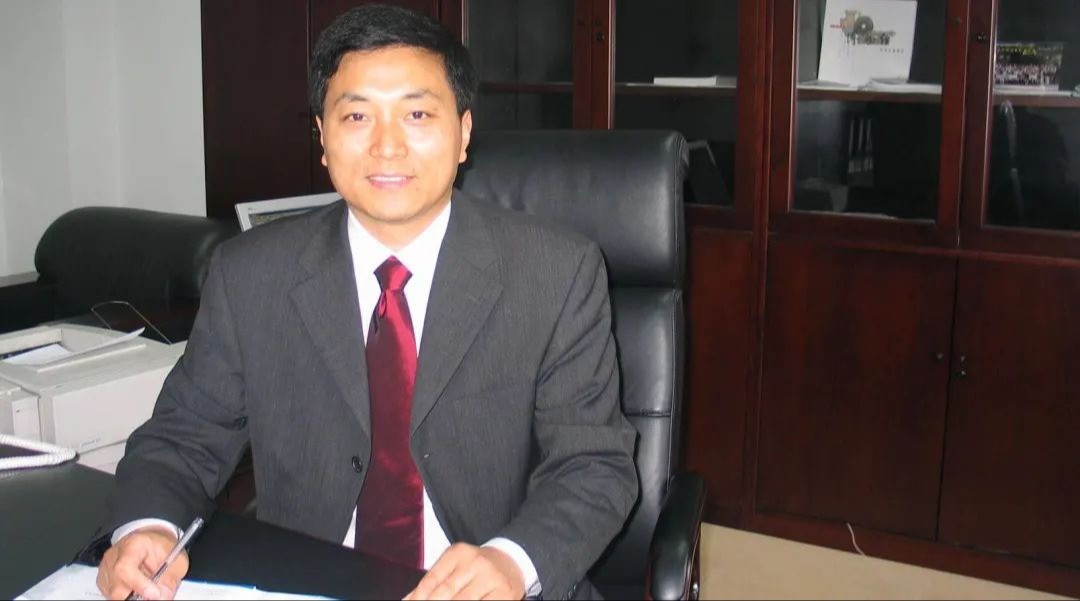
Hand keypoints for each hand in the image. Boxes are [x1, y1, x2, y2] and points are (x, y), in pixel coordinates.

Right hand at [96, 527, 188, 599]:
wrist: (152, 543)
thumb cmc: (162, 549)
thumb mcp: (176, 560)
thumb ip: (169, 580)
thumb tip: (161, 598)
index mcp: (133, 545)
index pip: (125, 568)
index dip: (139, 585)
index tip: (155, 594)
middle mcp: (114, 556)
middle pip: (116, 587)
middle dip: (136, 596)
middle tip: (153, 596)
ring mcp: (106, 569)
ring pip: (114, 594)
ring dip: (132, 597)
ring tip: (148, 588)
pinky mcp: (104, 581)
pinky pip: (113, 596)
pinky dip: (127, 596)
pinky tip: (138, 589)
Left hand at [404, 543, 524, 600]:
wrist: (511, 562)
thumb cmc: (475, 568)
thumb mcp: (454, 566)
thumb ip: (432, 583)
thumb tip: (407, 600)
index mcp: (458, 553)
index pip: (432, 579)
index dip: (418, 597)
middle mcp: (476, 562)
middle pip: (446, 593)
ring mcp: (492, 578)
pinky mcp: (505, 594)